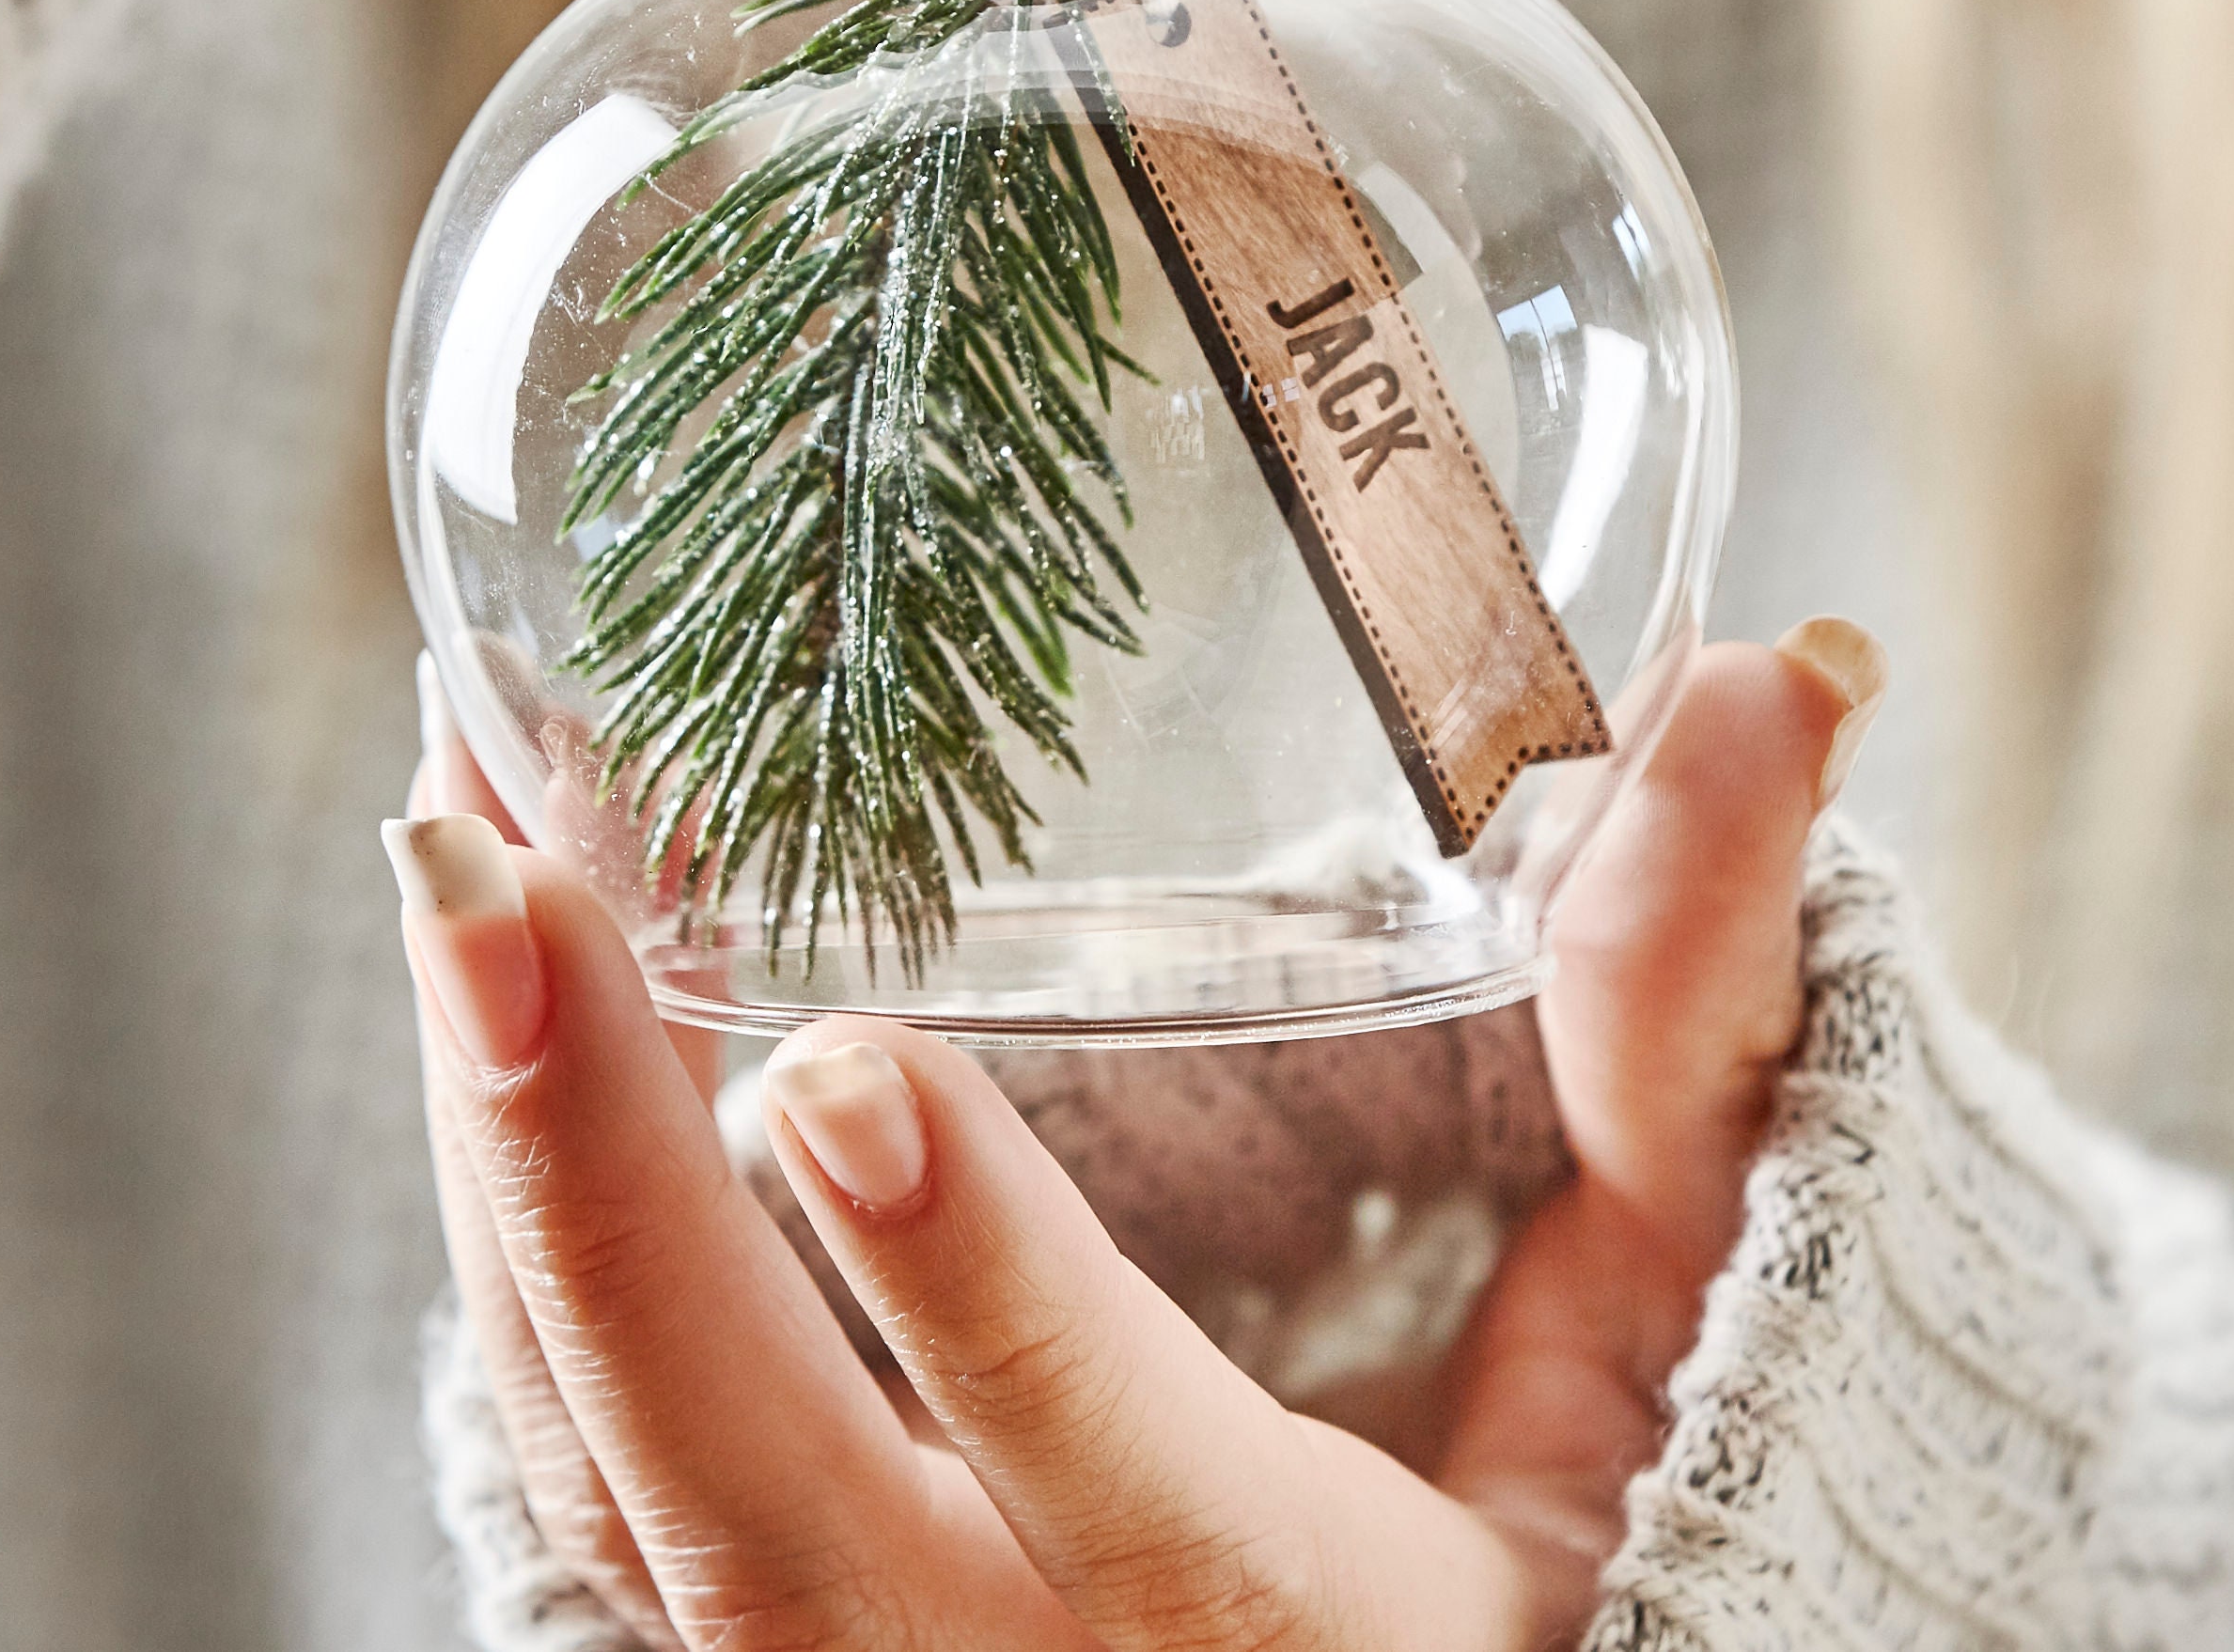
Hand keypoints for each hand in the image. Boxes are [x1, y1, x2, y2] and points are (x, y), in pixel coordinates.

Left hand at [389, 624, 1881, 1651]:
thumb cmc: (1609, 1506)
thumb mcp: (1677, 1300)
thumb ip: (1688, 1005)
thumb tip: (1782, 677)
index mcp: (1314, 1648)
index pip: (1133, 1497)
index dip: (982, 1295)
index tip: (838, 1061)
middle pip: (764, 1508)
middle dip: (603, 1188)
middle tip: (480, 867)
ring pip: (619, 1482)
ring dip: (507, 1172)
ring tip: (451, 858)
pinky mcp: (765, 1629)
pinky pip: (587, 1466)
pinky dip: (515, 1238)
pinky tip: (487, 1010)